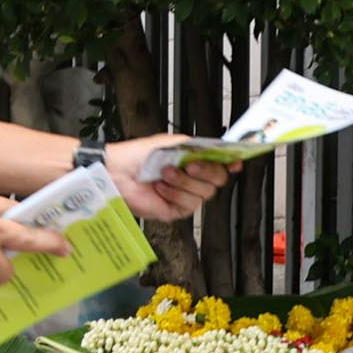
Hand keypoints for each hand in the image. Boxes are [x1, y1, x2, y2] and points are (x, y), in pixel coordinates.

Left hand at [105, 133, 227, 223]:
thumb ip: (197, 146)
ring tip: (165, 174)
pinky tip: (161, 188)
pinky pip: (188, 205)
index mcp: (193, 159)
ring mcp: (184, 194)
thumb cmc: (139, 155)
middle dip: (205, 171)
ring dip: (184, 182)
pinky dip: (174, 194)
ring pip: (204, 193)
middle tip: (189, 165)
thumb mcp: (171, 143)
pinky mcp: (174, 209)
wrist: (118, 172)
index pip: (220, 163)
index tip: (234, 162)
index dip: (230, 162)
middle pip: (218, 180)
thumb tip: (217, 148)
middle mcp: (192, 178)